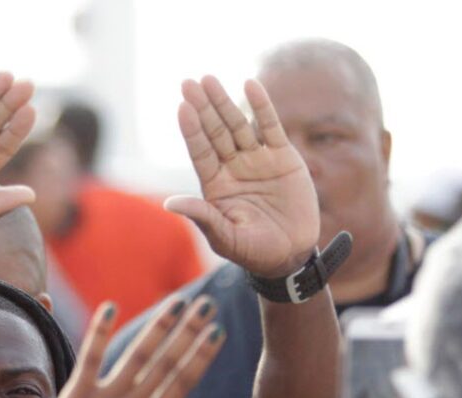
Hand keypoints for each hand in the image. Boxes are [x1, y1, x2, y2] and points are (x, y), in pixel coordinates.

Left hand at [26, 297, 224, 397]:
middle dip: (189, 331)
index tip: (217, 333)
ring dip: (159, 325)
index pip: (183, 384)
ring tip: (177, 301)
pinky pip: (89, 359)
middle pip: (167, 363)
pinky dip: (100, 332)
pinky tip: (111, 306)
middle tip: (207, 304)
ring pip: (137, 356)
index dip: (202, 356)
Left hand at [165, 76, 318, 277]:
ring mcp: (257, 159)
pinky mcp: (283, 157)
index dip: (192, 131)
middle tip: (188, 83)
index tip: (182, 108)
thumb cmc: (254, 251)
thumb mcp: (225, 237)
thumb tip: (169, 203)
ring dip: (224, 102)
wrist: (292, 254)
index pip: (200, 152)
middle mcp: (234, 168)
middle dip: (202, 108)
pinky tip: (251, 85)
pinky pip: (270, 127)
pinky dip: (262, 106)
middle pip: (215, 132)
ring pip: (238, 125)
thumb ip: (202, 216)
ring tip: (209, 79)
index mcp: (216, 186)